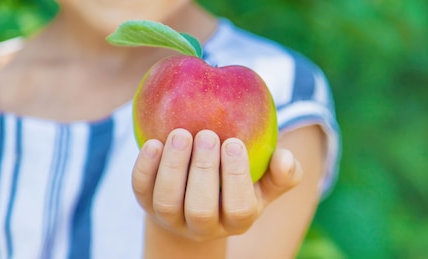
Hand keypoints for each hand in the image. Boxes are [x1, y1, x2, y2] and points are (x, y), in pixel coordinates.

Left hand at [132, 128, 302, 241]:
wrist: (193, 200)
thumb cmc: (235, 185)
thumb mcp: (263, 183)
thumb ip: (281, 173)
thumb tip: (286, 157)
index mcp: (235, 221)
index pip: (239, 209)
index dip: (236, 178)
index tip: (234, 142)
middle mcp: (202, 225)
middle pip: (200, 209)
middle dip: (203, 171)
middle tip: (207, 134)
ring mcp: (171, 217)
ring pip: (167, 201)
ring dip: (173, 167)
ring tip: (181, 134)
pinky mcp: (145, 203)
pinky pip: (141, 189)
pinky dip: (145, 167)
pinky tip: (153, 142)